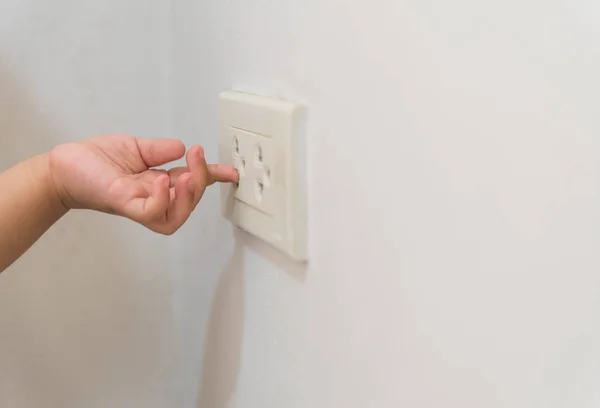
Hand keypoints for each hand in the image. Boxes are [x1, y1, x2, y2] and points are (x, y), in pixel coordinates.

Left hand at [48, 135, 237, 234]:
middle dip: (203, 180)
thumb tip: (183, 147)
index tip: (232, 172)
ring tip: (189, 176)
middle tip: (198, 157)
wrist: (64, 167)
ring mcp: (140, 205)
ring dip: (189, 197)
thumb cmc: (94, 161)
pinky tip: (162, 181)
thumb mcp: (136, 148)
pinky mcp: (125, 205)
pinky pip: (152, 214)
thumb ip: (160, 150)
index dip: (214, 178)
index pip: (193, 183)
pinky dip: (162, 200)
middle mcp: (153, 198)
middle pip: (190, 200)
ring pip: (177, 215)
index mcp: (159, 184)